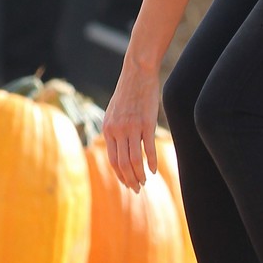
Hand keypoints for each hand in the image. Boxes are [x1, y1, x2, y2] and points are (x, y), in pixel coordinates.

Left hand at [102, 55, 159, 191]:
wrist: (137, 73)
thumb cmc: (127, 93)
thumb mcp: (113, 112)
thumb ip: (114, 130)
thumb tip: (117, 148)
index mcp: (108, 129)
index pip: (113, 160)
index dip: (120, 175)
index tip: (127, 183)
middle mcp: (118, 130)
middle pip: (123, 164)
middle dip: (130, 180)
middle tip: (137, 189)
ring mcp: (132, 127)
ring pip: (135, 159)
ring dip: (140, 174)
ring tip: (145, 181)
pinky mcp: (147, 123)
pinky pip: (149, 148)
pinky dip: (152, 162)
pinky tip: (154, 170)